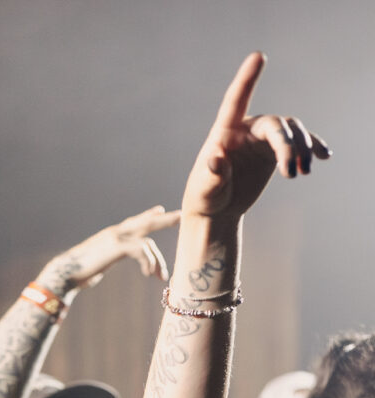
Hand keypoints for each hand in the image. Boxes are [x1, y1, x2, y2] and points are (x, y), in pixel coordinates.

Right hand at [38, 205, 179, 292]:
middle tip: (180, 216)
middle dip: (163, 220)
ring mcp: (116, 238)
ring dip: (157, 259)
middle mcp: (115, 233)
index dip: (148, 216)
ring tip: (162, 276)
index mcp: (111, 236)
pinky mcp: (116, 247)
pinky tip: (148, 274)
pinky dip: (149, 262)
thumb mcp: (97, 263)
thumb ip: (106, 259)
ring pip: (147, 240)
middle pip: (145, 222)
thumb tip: (104, 264)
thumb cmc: (78, 273)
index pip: (133, 222)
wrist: (65, 273)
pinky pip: (141, 250)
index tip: (160, 210)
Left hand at [182, 51, 330, 220]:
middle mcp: (247, 128)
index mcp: (225, 131)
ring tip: (303, 172)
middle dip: (287, 145)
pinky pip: (299, 142)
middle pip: (275, 125)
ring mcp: (263, 138)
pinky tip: (324, 156)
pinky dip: (312, 147)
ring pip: (291, 130)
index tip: (258, 56)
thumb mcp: (204, 188)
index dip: (247, 78)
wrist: (218, 209)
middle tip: (291, 173)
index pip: (236, 100)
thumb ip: (212, 174)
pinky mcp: (275, 150)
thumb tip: (216, 161)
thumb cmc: (205, 196)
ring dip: (302, 149)